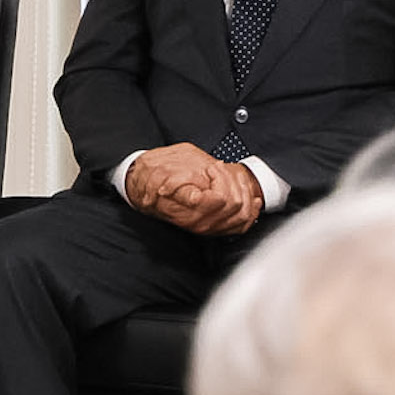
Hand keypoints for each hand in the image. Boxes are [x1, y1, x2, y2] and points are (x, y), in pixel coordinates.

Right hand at [126, 143, 261, 234]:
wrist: (142, 190)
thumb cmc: (154, 177)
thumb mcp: (166, 172)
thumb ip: (184, 183)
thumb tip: (198, 196)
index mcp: (190, 210)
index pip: (223, 199)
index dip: (222, 178)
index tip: (211, 167)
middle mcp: (201, 223)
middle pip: (237, 205)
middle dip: (234, 182)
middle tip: (220, 169)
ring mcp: (209, 227)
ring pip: (244, 215)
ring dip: (244, 192)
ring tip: (233, 177)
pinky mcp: (214, 227)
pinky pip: (242, 224)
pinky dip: (251, 210)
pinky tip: (252, 199)